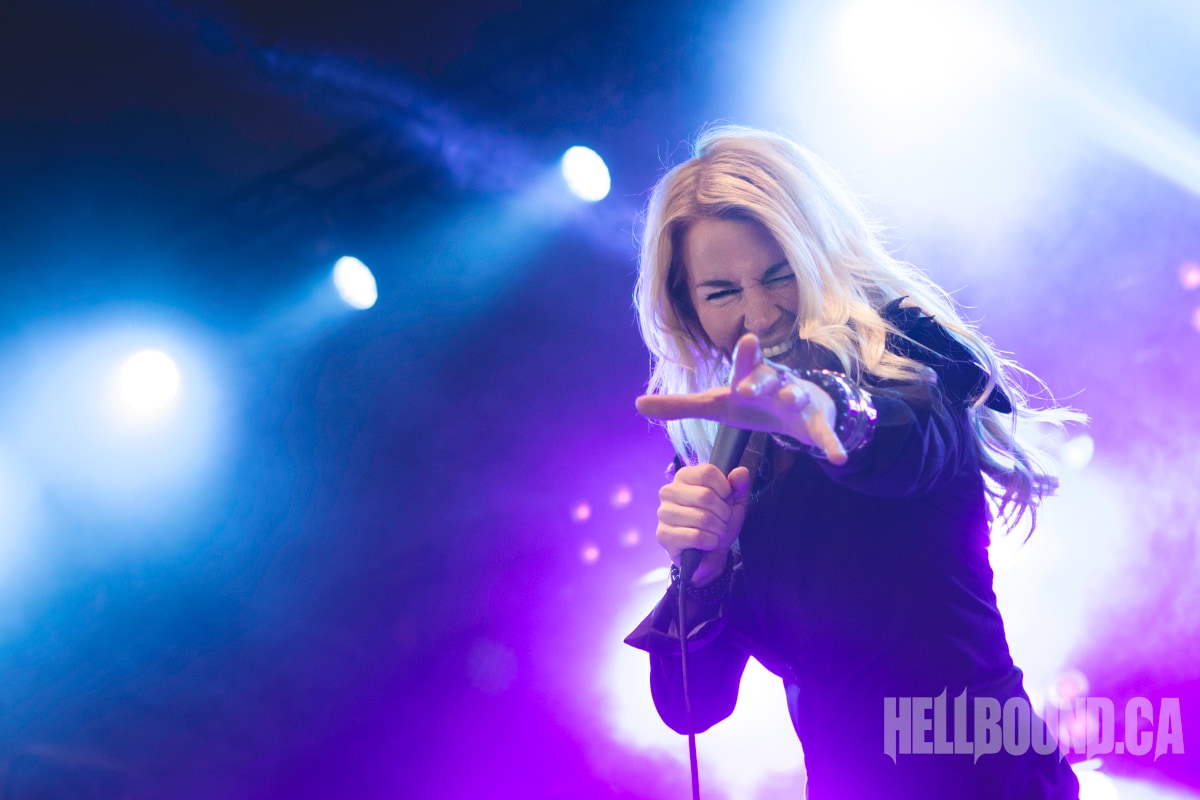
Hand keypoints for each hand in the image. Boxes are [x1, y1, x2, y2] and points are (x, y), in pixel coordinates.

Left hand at [637, 333, 847, 464]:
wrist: (798, 410)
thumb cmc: (752, 402)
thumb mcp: (717, 405)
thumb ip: (680, 406)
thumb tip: (637, 404)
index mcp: (750, 378)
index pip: (744, 364)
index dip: (745, 355)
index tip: (746, 340)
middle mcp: (775, 383)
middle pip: (769, 377)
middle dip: (762, 379)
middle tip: (750, 385)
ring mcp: (798, 401)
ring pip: (798, 397)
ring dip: (796, 399)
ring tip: (796, 402)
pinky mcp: (815, 424)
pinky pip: (824, 435)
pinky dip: (832, 445)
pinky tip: (838, 457)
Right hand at [656, 463, 750, 585]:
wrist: (710, 554)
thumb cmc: (718, 522)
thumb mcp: (734, 502)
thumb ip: (739, 485)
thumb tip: (740, 471)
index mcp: (684, 477)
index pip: (707, 472)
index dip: (724, 488)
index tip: (726, 499)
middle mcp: (669, 491)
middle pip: (705, 495)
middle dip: (723, 512)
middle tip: (723, 520)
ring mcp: (664, 513)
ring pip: (702, 518)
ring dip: (718, 529)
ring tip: (716, 531)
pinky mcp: (663, 535)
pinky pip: (695, 536)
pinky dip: (710, 542)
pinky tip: (708, 543)